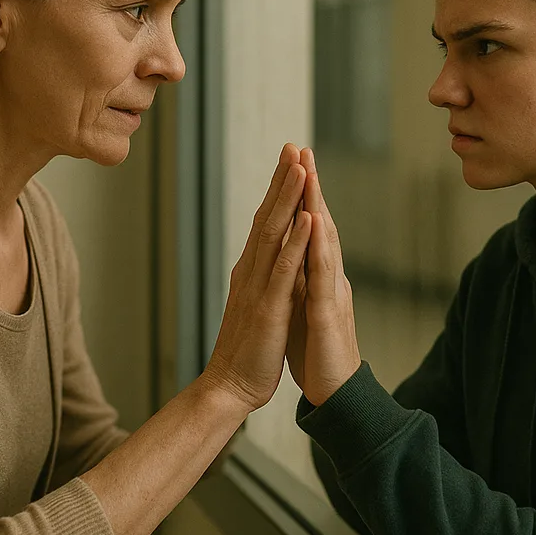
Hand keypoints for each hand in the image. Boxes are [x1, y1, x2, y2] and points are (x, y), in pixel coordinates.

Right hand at [200, 145, 312, 414]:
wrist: (228, 388)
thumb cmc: (248, 351)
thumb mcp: (259, 307)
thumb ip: (265, 281)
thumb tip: (274, 260)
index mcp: (252, 272)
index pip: (266, 223)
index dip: (277, 191)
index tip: (290, 161)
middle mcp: (251, 272)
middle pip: (267, 217)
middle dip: (281, 181)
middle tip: (293, 146)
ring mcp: (257, 288)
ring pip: (274, 234)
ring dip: (288, 199)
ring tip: (300, 167)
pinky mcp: (268, 308)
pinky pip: (284, 269)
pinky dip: (296, 241)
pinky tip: (306, 217)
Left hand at [288, 148, 360, 405]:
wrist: (334, 393)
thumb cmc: (317, 353)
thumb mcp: (302, 307)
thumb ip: (300, 279)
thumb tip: (290, 253)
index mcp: (317, 276)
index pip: (308, 229)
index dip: (300, 196)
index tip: (290, 163)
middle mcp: (328, 278)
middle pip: (319, 224)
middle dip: (310, 186)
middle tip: (301, 149)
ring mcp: (332, 293)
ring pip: (325, 240)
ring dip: (316, 204)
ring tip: (308, 172)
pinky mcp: (329, 314)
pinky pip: (322, 274)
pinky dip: (318, 246)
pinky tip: (314, 222)